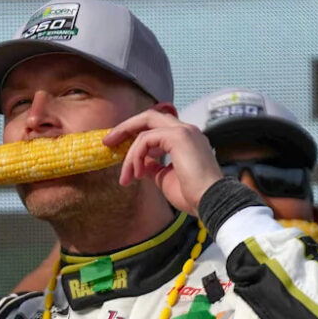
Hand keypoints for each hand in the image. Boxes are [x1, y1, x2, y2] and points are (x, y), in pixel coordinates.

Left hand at [104, 109, 222, 216]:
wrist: (210, 202)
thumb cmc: (192, 195)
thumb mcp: (165, 178)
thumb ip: (152, 167)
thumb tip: (139, 164)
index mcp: (185, 139)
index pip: (155, 126)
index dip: (135, 133)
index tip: (117, 147)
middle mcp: (186, 130)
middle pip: (149, 116)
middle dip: (125, 128)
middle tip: (107, 142)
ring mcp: (184, 131)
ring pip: (144, 130)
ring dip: (129, 155)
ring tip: (126, 177)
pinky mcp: (179, 137)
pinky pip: (146, 140)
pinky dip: (136, 157)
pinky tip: (137, 174)